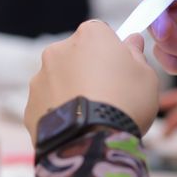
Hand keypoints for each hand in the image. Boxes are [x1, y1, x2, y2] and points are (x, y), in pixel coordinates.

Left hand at [24, 20, 158, 144]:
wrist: (93, 142)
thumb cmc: (125, 103)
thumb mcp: (146, 76)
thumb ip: (136, 54)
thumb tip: (131, 41)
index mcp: (89, 36)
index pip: (99, 33)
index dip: (110, 51)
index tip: (119, 68)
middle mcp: (58, 50)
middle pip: (75, 55)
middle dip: (87, 70)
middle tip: (107, 95)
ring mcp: (40, 78)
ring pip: (58, 80)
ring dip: (70, 91)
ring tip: (90, 115)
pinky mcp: (30, 105)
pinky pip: (47, 105)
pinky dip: (58, 113)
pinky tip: (75, 128)